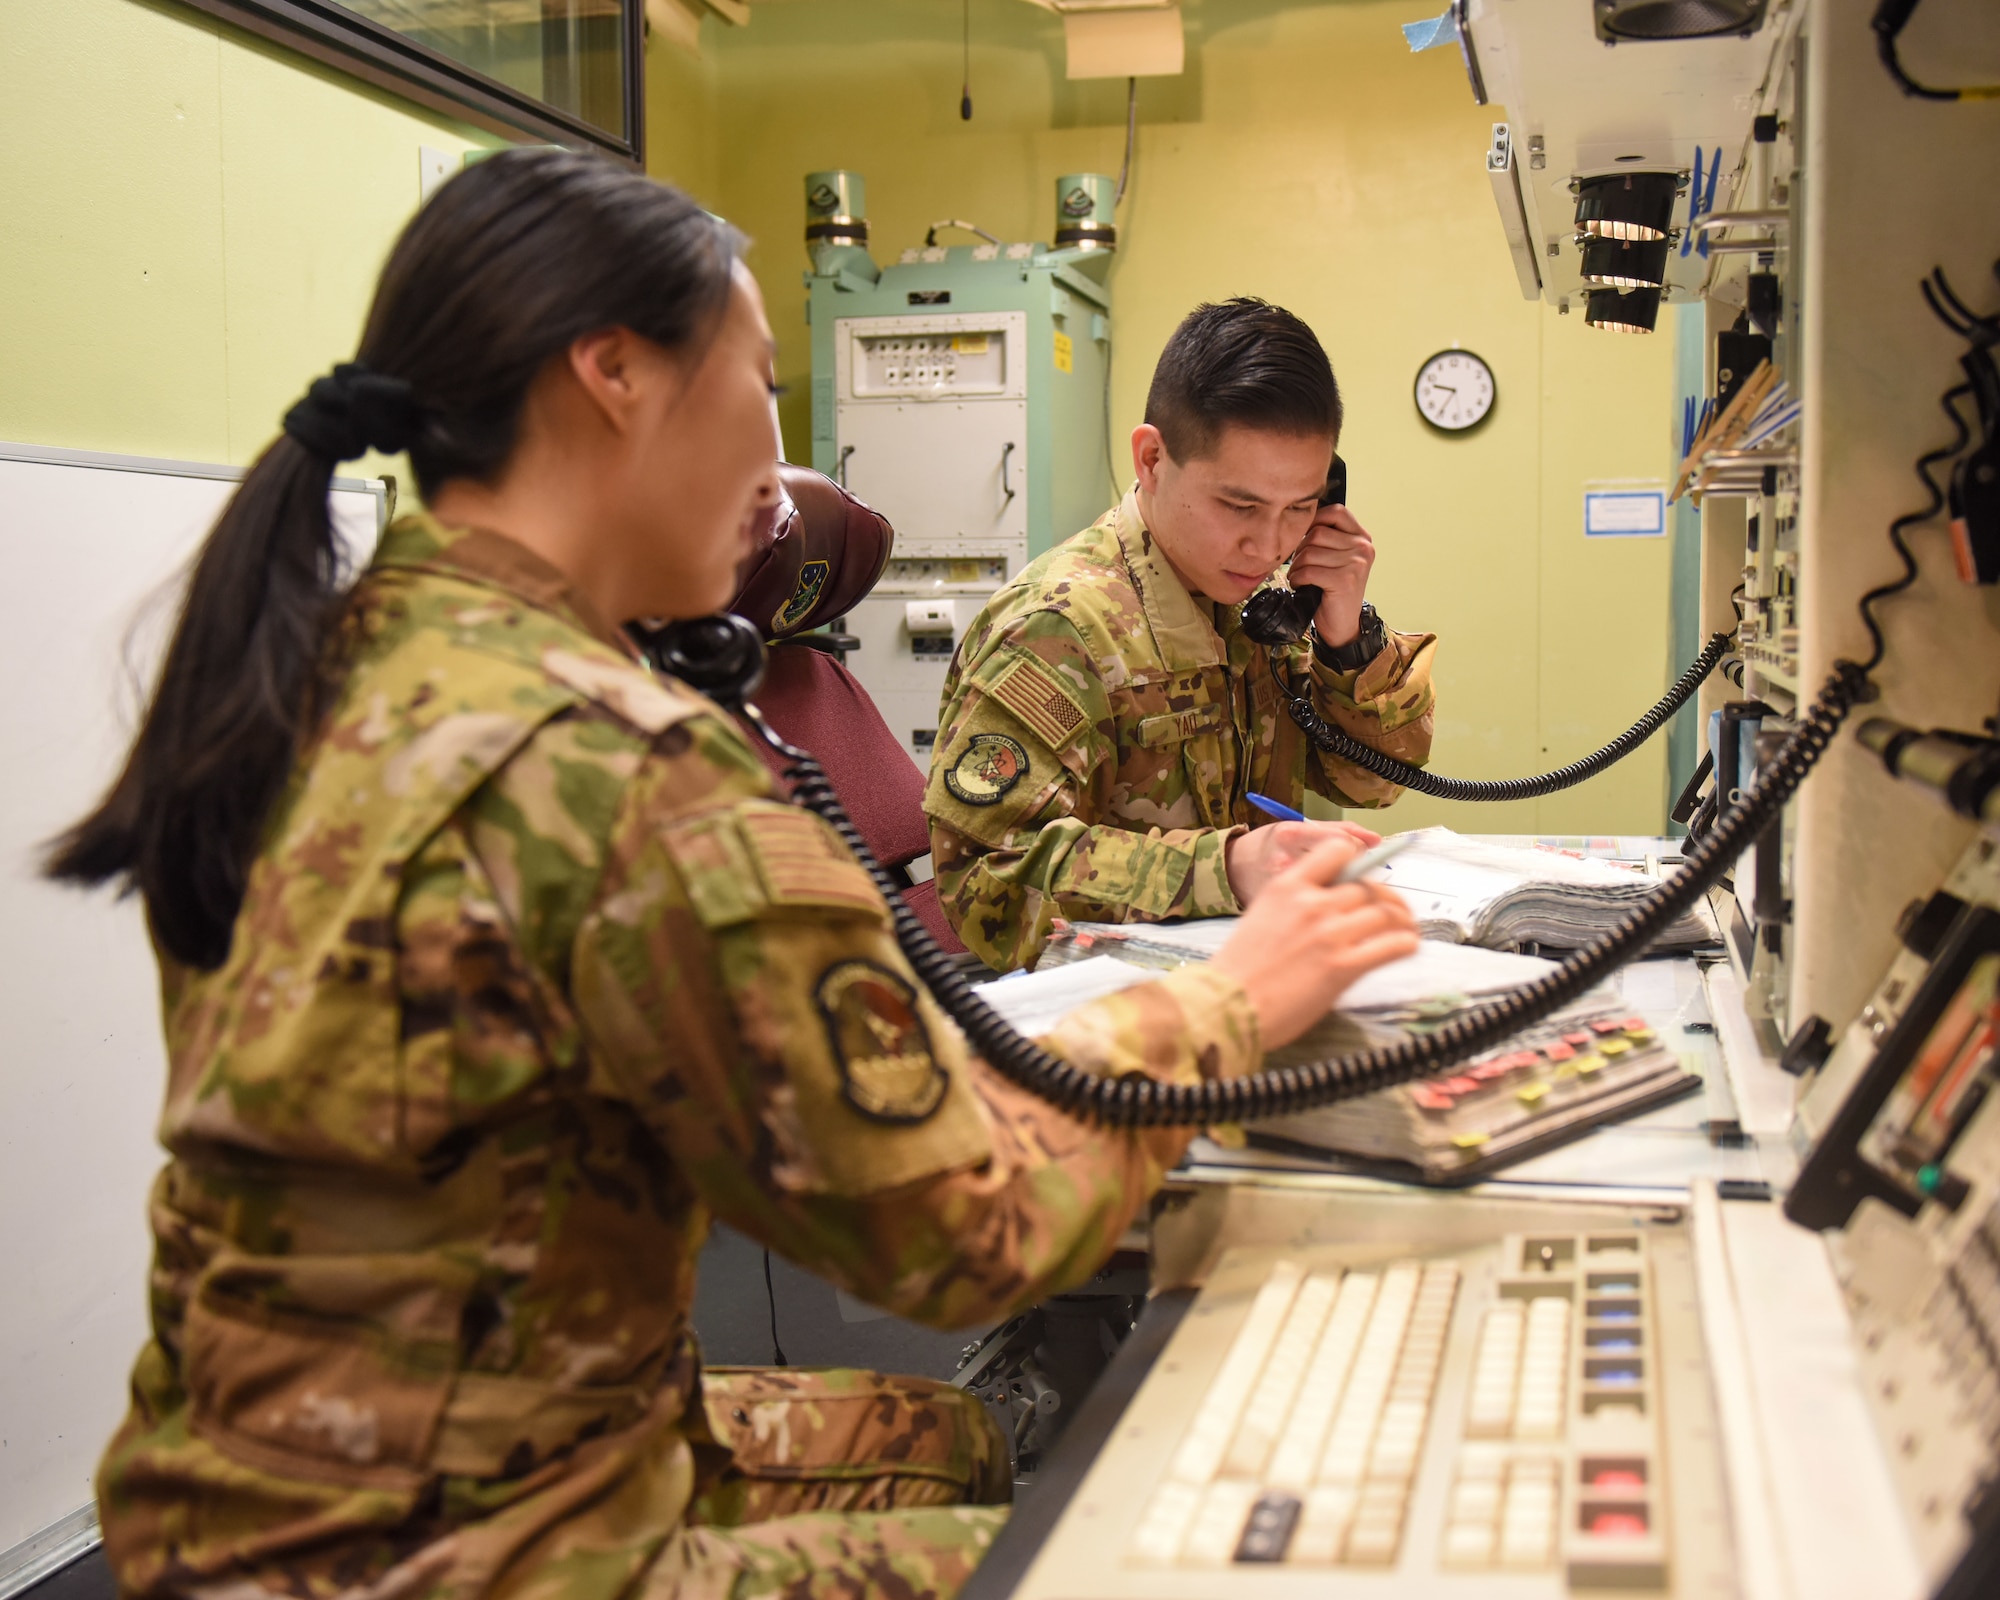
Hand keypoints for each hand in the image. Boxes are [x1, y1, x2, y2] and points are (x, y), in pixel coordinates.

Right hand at [1211, 833, 1421, 1048]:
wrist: (1227, 1006)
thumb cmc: (1239, 969)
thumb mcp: (1261, 916)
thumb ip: (1295, 903)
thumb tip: (1332, 903)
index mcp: (1288, 886)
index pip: (1338, 851)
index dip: (1358, 863)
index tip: (1364, 879)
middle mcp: (1312, 903)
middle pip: (1369, 888)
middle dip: (1385, 900)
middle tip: (1392, 914)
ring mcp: (1329, 934)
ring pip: (1386, 914)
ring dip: (1402, 922)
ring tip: (1405, 931)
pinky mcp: (1344, 967)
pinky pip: (1393, 945)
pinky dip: (1405, 944)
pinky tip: (1404, 948)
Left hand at [1287, 503, 1375, 648]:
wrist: (1342, 625)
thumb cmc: (1333, 589)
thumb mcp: (1335, 558)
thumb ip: (1327, 538)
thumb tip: (1299, 522)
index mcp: (1362, 538)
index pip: (1336, 512)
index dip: (1314, 520)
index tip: (1303, 537)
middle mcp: (1363, 548)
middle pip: (1317, 533)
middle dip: (1299, 550)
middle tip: (1298, 567)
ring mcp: (1356, 564)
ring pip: (1310, 552)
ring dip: (1296, 567)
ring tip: (1298, 577)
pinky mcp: (1344, 581)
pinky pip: (1309, 571)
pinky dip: (1297, 579)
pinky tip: (1299, 586)